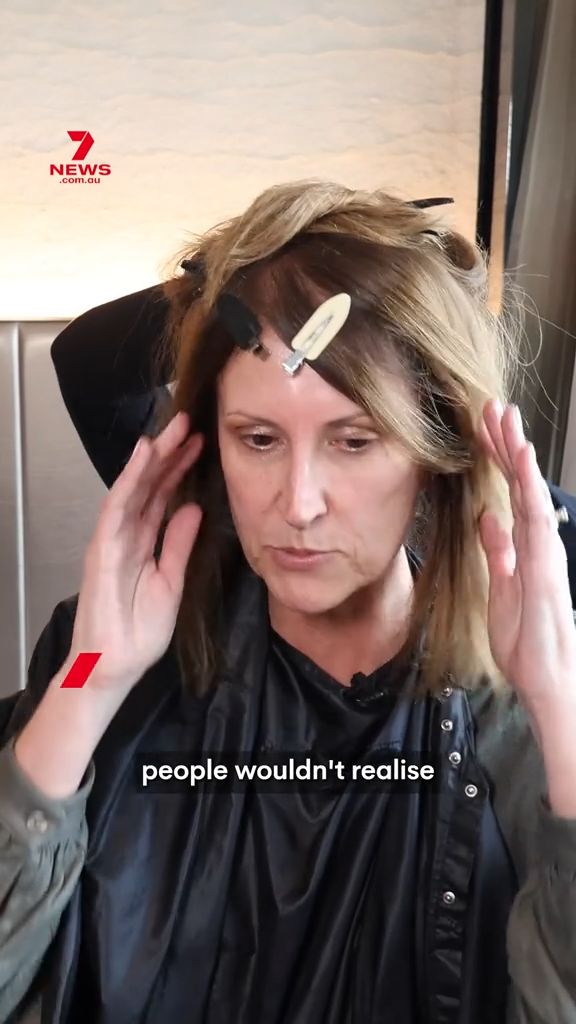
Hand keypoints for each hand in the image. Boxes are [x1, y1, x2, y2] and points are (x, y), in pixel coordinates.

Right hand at [67, 410, 203, 693]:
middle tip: (192, 422)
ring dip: (153, 456)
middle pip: (149, 484)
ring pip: (134, 487)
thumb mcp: (171, 582)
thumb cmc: (138, 632)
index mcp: (143, 542)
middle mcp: (126, 534)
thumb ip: (179, 544)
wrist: (114, 666)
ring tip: (175, 428)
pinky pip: (118, 505)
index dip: (181, 469)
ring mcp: (112, 538)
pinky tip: (145, 455)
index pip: (163, 496)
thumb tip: (194, 509)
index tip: (203, 444)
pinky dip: (130, 478)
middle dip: (169, 452)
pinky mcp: (103, 547)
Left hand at [477, 399, 575, 707]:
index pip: (508, 490)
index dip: (495, 457)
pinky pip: (536, 516)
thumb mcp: (502, 585)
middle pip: (519, 481)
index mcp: (525, 543)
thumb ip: (497, 550)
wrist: (546, 677)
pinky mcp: (544, 562)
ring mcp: (543, 548)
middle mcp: (538, 539)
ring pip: (529, 488)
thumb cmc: (527, 638)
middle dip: (505, 441)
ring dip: (516, 451)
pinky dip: (530, 484)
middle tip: (492, 406)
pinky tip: (523, 458)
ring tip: (506, 418)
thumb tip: (487, 517)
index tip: (481, 427)